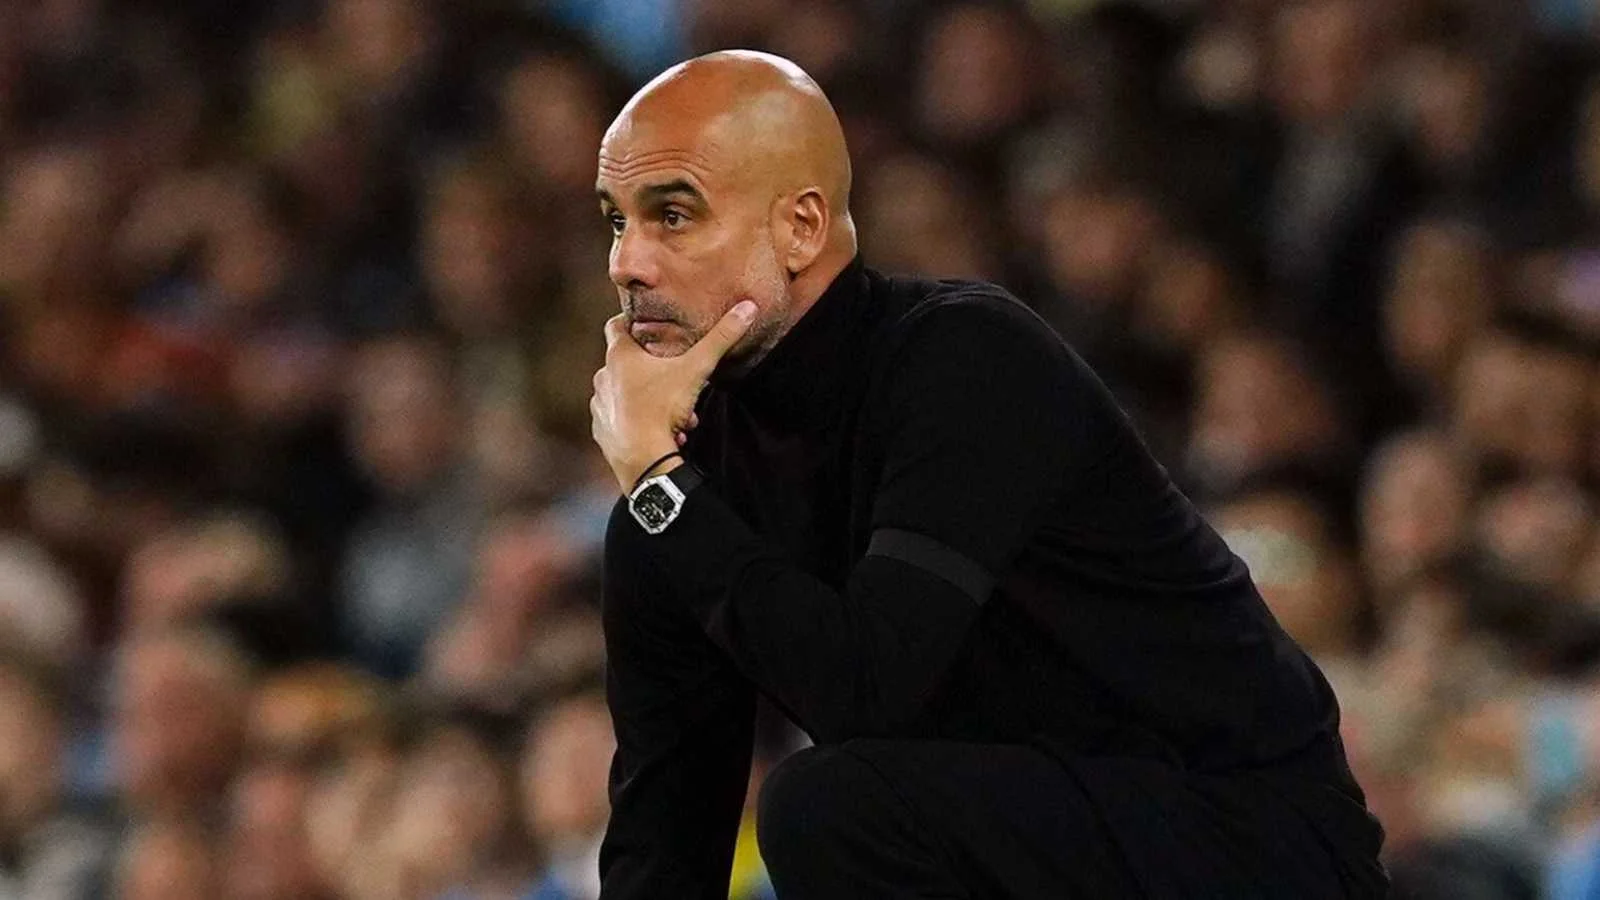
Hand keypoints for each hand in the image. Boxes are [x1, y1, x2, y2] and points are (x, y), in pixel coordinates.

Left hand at [590, 301, 755, 491]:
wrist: (643, 459)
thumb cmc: (662, 409)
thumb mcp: (696, 369)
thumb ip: (721, 339)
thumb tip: (747, 308)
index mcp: (619, 355)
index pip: (616, 324)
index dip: (632, 322)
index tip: (649, 326)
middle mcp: (603, 377)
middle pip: (626, 362)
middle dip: (652, 368)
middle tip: (676, 377)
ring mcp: (600, 406)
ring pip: (627, 394)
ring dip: (650, 399)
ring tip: (676, 412)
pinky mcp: (602, 431)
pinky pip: (623, 421)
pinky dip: (640, 423)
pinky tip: (662, 430)